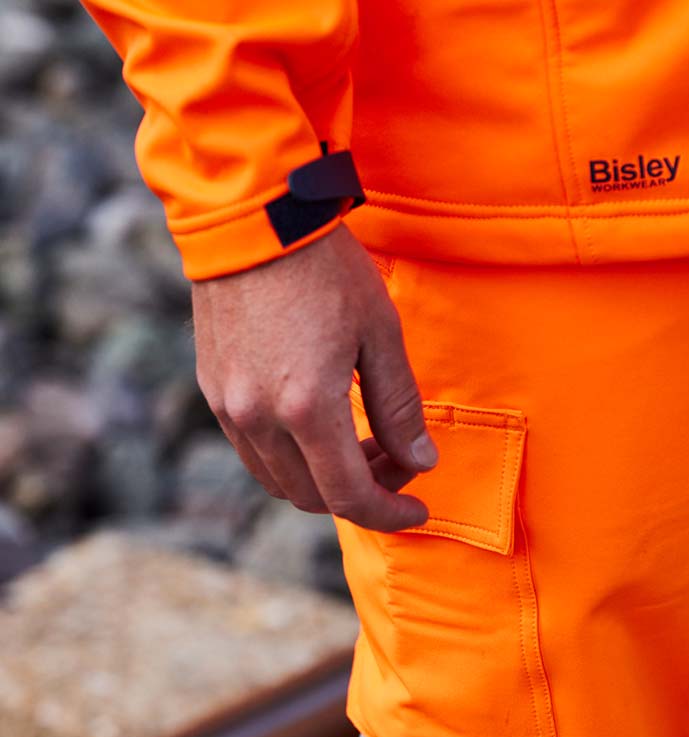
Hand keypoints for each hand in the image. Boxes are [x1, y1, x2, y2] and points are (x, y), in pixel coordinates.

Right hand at [192, 224, 436, 531]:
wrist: (251, 216)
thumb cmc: (327, 269)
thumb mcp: (382, 335)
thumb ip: (401, 408)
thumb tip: (420, 462)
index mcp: (307, 408)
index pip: (349, 497)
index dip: (388, 513)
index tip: (418, 511)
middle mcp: (260, 417)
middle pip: (314, 498)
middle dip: (364, 493)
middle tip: (398, 460)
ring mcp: (229, 406)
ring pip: (280, 481)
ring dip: (325, 480)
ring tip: (363, 443)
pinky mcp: (212, 389)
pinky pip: (254, 452)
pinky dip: (292, 459)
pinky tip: (322, 427)